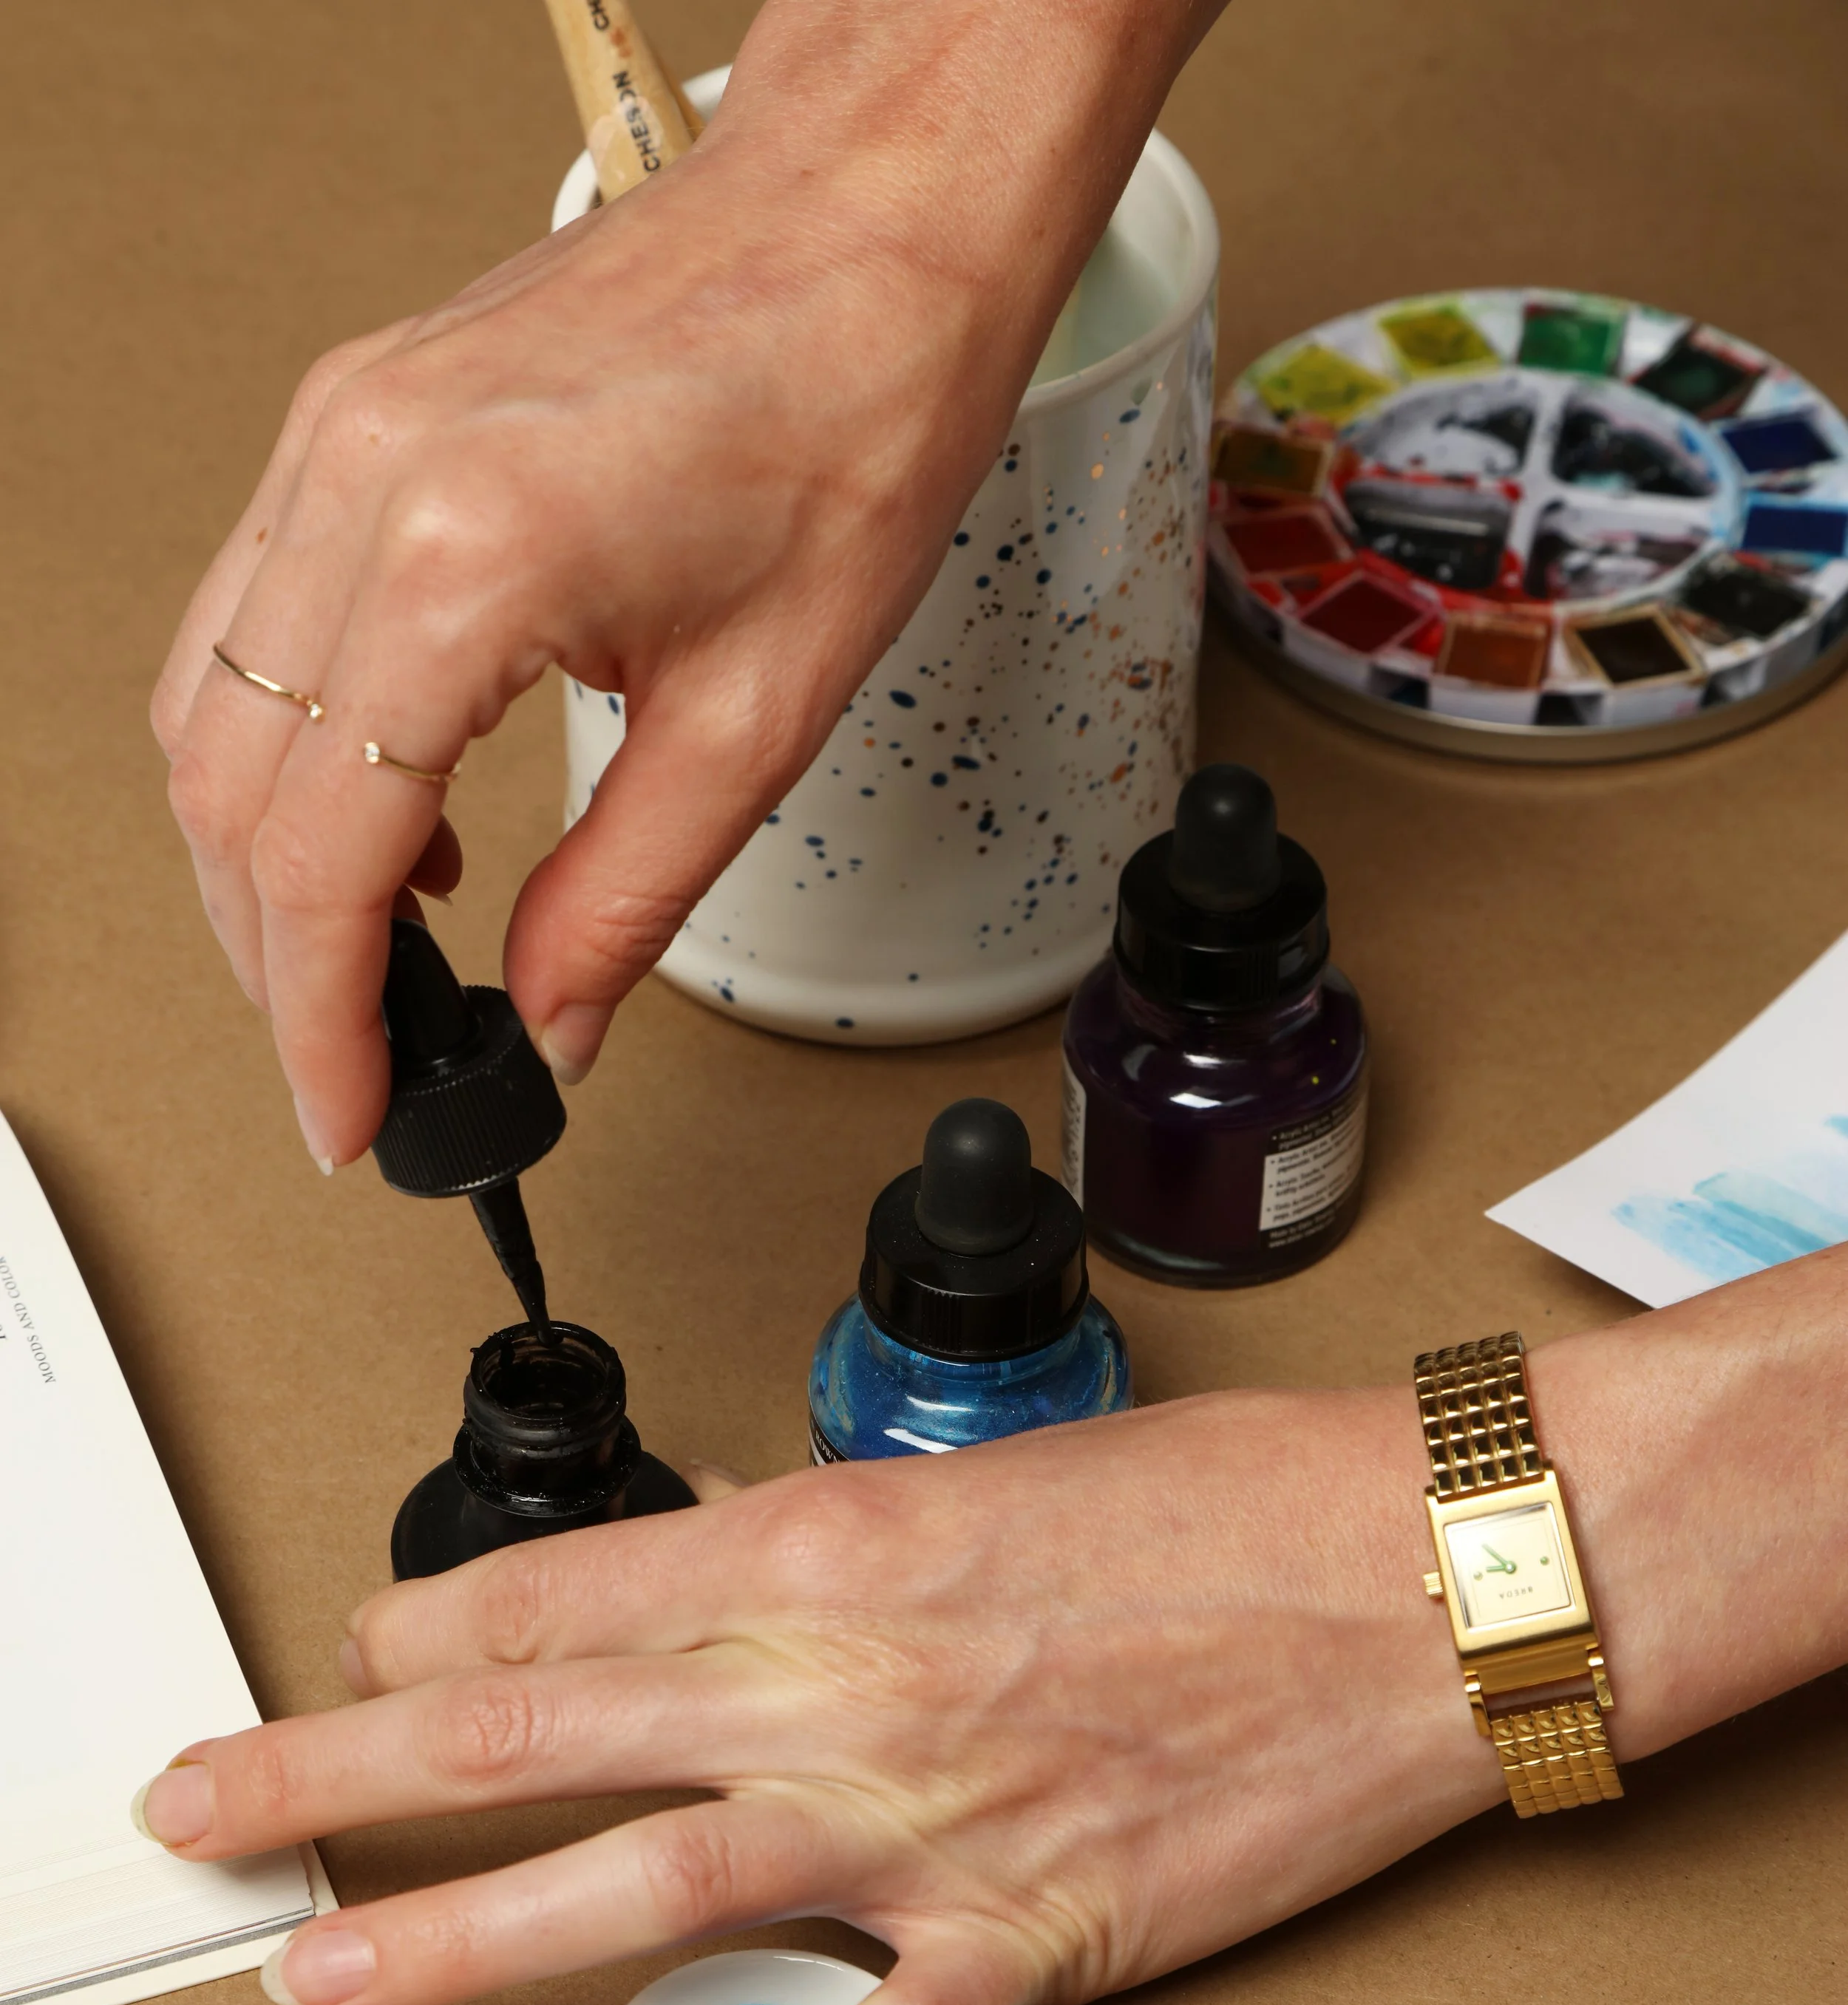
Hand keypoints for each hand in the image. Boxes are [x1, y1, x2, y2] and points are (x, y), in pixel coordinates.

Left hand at [134, 1393, 1500, 2004]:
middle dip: (334, 1775)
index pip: (554, 1599)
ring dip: (456, 1943)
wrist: (1416, 1577)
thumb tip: (733, 1583)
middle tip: (209, 1805)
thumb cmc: (1229, 1509)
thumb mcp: (990, 1487)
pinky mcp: (1036, 1929)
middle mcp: (840, 1683)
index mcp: (824, 1549)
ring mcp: (925, 1819)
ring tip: (322, 1980)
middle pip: (525, 1733)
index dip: (426, 1640)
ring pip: (639, 1887)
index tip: (368, 1669)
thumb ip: (837, 1551)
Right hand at [150, 0, 1211, 1168]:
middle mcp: (366, 481)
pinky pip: (250, 622)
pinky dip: (290, 754)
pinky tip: (390, 828)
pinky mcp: (351, 420)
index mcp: (468, 559)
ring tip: (370, 971)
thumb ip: (626, 898)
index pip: (321, 854)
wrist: (864, 234)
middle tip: (357, 1068)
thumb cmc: (848, 415)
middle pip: (229, 791)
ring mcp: (339, 435)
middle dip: (277, 966)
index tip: (350, 1114)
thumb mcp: (759, 718)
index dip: (319, 1017)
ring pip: (209, 710)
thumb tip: (551, 1021)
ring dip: (264, 868)